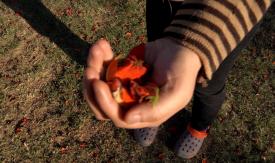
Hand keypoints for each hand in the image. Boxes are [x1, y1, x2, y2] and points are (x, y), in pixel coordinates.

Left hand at [83, 37, 200, 127]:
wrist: (181, 47)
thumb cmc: (182, 70)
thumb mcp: (176, 92)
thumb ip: (155, 109)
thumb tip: (128, 118)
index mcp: (144, 114)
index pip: (118, 116)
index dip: (105, 103)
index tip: (98, 83)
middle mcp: (131, 104)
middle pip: (101, 105)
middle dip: (92, 88)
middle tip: (90, 68)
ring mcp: (123, 88)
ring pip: (98, 86)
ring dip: (94, 67)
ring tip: (98, 48)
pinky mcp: (119, 73)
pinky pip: (102, 69)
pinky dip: (99, 57)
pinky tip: (103, 45)